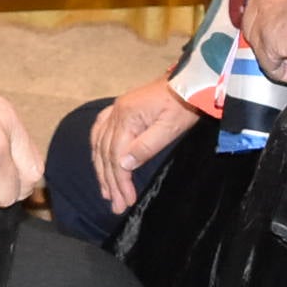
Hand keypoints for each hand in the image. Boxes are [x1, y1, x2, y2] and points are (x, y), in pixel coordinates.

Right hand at [90, 79, 195, 215]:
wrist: (189, 81)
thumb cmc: (184, 104)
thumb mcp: (170, 128)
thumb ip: (146, 146)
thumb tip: (123, 165)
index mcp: (127, 116)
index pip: (116, 155)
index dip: (120, 180)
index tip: (126, 200)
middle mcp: (116, 112)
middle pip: (106, 152)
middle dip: (110, 181)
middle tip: (116, 205)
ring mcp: (116, 109)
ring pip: (100, 143)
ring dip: (101, 169)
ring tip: (106, 191)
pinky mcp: (121, 108)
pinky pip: (100, 129)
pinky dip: (97, 147)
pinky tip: (98, 159)